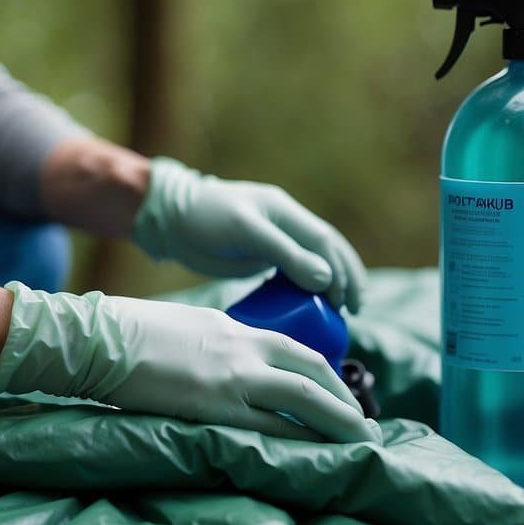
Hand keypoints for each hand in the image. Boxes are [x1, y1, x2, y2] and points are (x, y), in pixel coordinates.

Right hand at [0, 282, 380, 443]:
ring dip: (337, 421)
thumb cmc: (129, 334)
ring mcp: (231, 377)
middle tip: (364, 425)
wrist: (98, 338)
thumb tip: (225, 373)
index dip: (327, 375)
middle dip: (344, 399)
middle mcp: (243, 349)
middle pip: (312, 372)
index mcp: (235, 329)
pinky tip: (313, 456)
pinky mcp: (213, 406)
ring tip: (360, 442)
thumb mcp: (185, 331)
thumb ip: (215, 349)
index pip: (297, 351)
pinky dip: (297, 441)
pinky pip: (268, 427)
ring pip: (304, 398)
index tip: (341, 395)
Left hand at [132, 157, 366, 312]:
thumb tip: (326, 278)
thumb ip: (285, 253)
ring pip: (312, 262)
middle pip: (327, 251)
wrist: (169, 219)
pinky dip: (304, 289)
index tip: (347, 302)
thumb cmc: (204, 218)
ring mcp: (272, 241)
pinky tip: (309, 307)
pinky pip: (290, 273)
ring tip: (339, 313)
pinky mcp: (258, 256)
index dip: (342, 270)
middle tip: (354, 310)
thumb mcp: (245, 232)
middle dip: (345, 279)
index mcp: (285, 211)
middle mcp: (284, 224)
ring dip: (329, 285)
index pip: (325, 242)